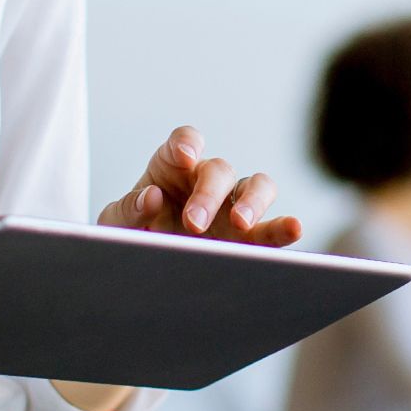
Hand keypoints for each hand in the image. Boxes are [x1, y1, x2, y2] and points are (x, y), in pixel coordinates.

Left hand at [98, 125, 302, 246]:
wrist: (142, 269)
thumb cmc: (131, 236)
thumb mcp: (116, 223)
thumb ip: (127, 209)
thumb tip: (151, 198)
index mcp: (172, 167)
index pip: (185, 141)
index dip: (186, 144)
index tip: (184, 157)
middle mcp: (206, 181)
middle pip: (219, 169)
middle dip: (208, 194)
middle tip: (193, 223)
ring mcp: (232, 207)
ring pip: (258, 186)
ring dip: (252, 202)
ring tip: (241, 224)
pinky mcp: (250, 237)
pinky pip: (273, 227)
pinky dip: (285, 226)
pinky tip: (294, 228)